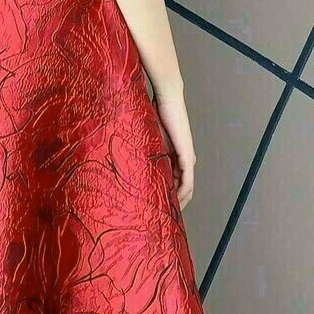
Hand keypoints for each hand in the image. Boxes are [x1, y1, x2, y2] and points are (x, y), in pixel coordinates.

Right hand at [152, 90, 195, 209]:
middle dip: (174, 201)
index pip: (174, 179)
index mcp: (174, 155)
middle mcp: (184, 158)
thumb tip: (125, 157)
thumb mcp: (147, 136)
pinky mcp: (187, 155)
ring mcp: (187, 157)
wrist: (168, 99)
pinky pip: (187, 179)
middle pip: (182, 186)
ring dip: (179, 200)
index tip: (158, 204)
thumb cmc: (156, 112)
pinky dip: (183, 191)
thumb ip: (143, 148)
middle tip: (162, 214)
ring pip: (187, 186)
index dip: (168, 193)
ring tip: (168, 211)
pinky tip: (176, 200)